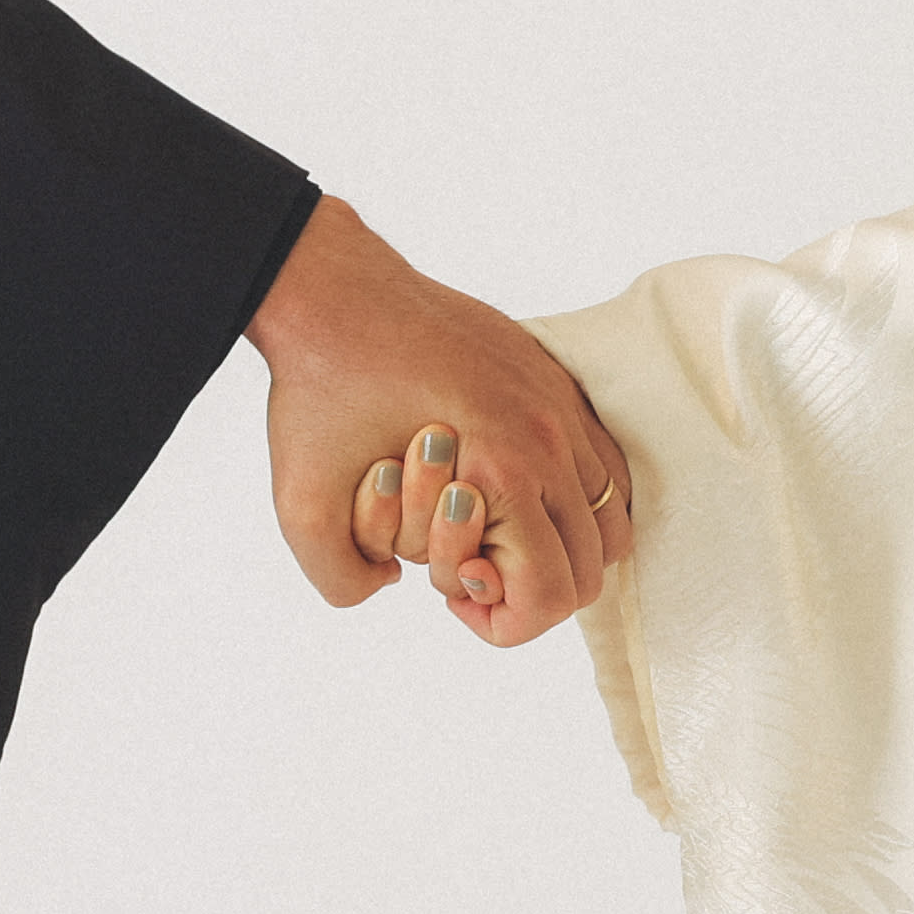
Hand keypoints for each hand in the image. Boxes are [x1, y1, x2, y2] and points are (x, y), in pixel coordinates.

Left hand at [245, 193, 629, 645]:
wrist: (332, 292)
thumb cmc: (319, 391)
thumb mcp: (302, 507)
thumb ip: (343, 580)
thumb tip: (393, 586)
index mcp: (501, 471)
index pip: (548, 595)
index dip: (500, 621)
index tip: (451, 594)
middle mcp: (546, 438)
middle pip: (590, 570)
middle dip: (530, 591)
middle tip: (468, 569)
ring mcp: (559, 403)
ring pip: (611, 519)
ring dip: (561, 548)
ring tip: (498, 536)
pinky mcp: (553, 377)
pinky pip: (602, 462)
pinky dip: (575, 500)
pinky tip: (515, 495)